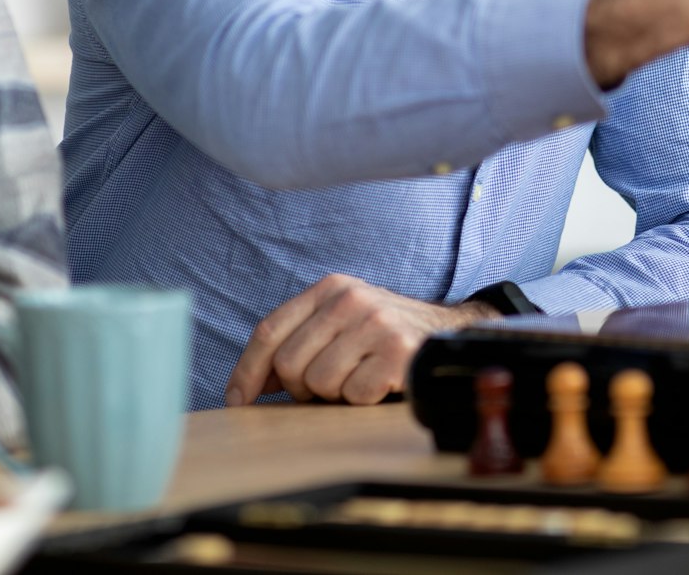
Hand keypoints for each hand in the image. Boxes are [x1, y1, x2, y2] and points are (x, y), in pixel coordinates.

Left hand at [225, 274, 496, 407]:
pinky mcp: (398, 351)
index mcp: (330, 288)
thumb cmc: (384, 335)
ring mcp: (376, 323)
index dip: (247, 370)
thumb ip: (299, 342)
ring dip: (336, 393)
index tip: (238, 401)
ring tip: (359, 378)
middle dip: (300, 388)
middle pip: (289, 363)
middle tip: (327, 386)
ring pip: (319, 383)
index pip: (269, 330)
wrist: (450, 332)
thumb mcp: (341, 323)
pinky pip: (354, 394)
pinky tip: (380, 383)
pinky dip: (363, 398)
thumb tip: (250, 387)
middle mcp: (350, 299)